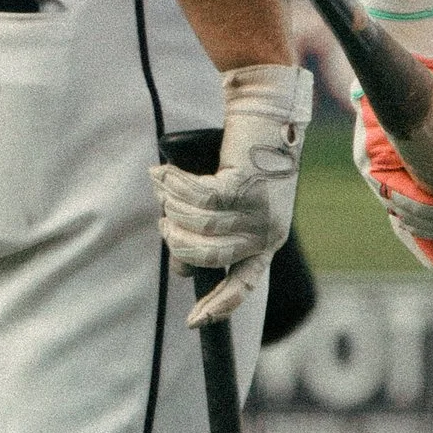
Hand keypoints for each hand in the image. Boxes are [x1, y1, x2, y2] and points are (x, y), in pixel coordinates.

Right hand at [152, 65, 313, 326]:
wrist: (267, 110)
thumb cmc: (244, 157)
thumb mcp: (232, 203)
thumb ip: (212, 235)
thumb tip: (183, 273)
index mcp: (270, 240)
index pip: (245, 285)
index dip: (219, 307)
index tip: (194, 322)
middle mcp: (268, 230)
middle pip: (208, 255)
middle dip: (177, 239)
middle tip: (163, 220)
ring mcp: (259, 209)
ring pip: (198, 223)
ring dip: (172, 206)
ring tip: (164, 188)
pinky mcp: (244, 185)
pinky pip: (196, 197)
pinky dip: (174, 186)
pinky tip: (163, 174)